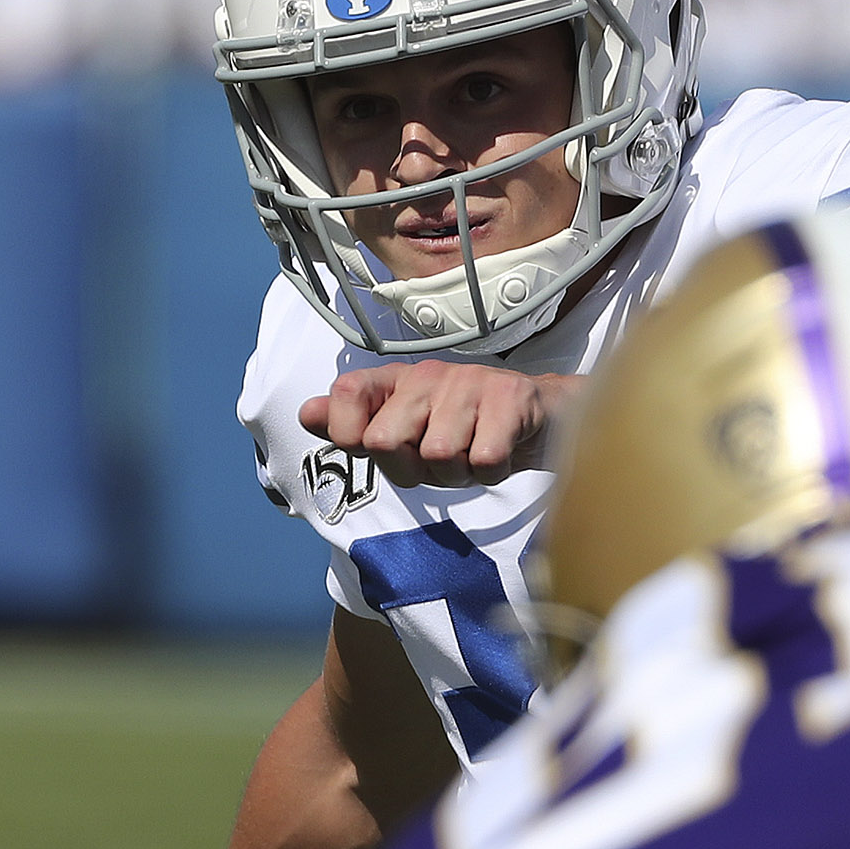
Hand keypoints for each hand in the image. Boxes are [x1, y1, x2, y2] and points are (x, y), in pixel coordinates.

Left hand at [301, 363, 578, 486]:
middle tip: (442, 459)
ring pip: (438, 456)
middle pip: (385, 442)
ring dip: (460, 473)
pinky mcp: (510, 397)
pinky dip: (493, 472)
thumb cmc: (467, 431)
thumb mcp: (406, 434)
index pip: (346, 395)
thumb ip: (352, 425)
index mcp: (397, 382)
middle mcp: (428, 375)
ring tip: (475, 453)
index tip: (390, 447)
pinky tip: (502, 453)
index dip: (355, 437)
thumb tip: (306, 413)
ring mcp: (469, 382)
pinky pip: (484, 460)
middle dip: (414, 470)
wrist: (544, 419)